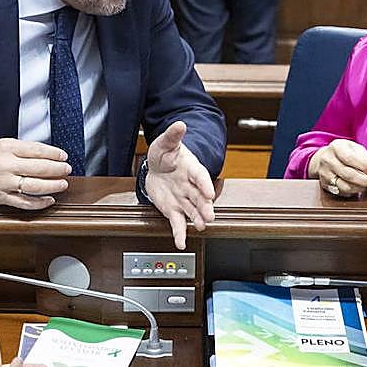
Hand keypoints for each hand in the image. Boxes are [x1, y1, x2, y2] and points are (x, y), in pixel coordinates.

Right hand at [0, 138, 71, 209]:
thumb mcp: (4, 143)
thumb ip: (25, 148)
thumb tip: (48, 154)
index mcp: (7, 149)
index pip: (37, 150)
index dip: (54, 153)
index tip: (63, 156)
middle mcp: (6, 166)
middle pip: (39, 168)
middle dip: (57, 169)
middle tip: (66, 169)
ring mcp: (4, 183)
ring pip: (34, 186)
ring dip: (52, 186)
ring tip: (62, 184)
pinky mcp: (2, 197)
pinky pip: (24, 202)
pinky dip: (39, 203)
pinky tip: (49, 200)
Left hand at [144, 121, 215, 249]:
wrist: (157, 168)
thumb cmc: (165, 154)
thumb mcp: (165, 143)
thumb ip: (173, 136)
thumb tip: (179, 124)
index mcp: (191, 168)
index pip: (200, 176)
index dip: (205, 183)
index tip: (209, 190)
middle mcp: (190, 186)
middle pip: (200, 197)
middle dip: (205, 206)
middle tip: (210, 215)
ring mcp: (183, 199)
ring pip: (193, 211)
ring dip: (197, 219)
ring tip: (202, 226)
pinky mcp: (174, 210)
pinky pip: (178, 223)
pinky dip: (179, 233)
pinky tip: (180, 242)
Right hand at [307, 139, 366, 196]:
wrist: (325, 158)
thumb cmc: (343, 152)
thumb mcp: (354, 148)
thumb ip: (364, 157)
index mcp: (336, 147)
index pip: (350, 158)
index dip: (364, 165)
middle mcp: (328, 160)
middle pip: (348, 174)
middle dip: (364, 179)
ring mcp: (325, 174)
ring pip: (345, 186)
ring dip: (360, 187)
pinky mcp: (325, 185)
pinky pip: (342, 192)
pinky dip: (353, 191)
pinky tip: (358, 186)